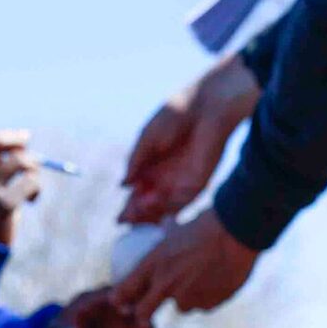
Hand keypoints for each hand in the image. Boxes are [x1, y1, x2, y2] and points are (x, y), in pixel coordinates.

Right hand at [0, 129, 44, 246]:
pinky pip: (30, 182)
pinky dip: (36, 187)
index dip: (4, 139)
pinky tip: (33, 199)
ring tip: (32, 183)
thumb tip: (15, 147)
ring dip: (32, 168)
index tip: (18, 143)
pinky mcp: (2, 206)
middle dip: (16, 139)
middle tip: (28, 144)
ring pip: (19, 161)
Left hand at [115, 208, 260, 319]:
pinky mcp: (208, 305)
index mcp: (154, 264)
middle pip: (143, 313)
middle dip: (141, 317)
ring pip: (181, 306)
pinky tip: (217, 280)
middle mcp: (166, 285)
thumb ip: (169, 231)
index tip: (119, 301)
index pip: (125, 289)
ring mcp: (188, 298)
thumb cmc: (208, 223)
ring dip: (186, 299)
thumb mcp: (180, 226)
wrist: (237, 232)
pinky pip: (204, 305)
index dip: (119, 299)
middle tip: (145, 315)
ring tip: (199, 280)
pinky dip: (207, 297)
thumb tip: (165, 223)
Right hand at [120, 54, 262, 223]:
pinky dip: (167, 206)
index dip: (130, 207)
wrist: (207, 106)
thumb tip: (123, 185)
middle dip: (138, 216)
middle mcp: (166, 179)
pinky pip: (182, 202)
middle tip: (125, 221)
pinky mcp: (198, 183)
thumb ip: (136, 160)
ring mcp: (182, 183)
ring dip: (150, 214)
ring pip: (164, 209)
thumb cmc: (176, 115)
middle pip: (150, 206)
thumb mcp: (148, 136)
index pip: (138, 195)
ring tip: (137, 212)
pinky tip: (154, 202)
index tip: (120, 219)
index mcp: (152, 167)